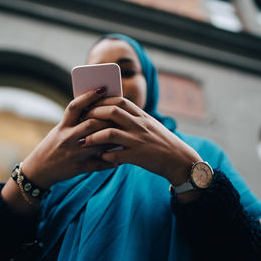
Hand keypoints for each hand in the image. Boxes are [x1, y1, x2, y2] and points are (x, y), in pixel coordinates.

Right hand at [20, 87, 115, 189]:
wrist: (39, 169)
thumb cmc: (53, 146)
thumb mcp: (60, 130)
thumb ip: (76, 121)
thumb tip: (98, 109)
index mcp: (62, 126)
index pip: (75, 107)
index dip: (89, 96)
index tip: (103, 88)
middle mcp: (67, 138)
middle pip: (91, 123)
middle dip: (108, 119)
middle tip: (120, 114)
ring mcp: (73, 153)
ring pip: (98, 142)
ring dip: (113, 138)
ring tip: (124, 133)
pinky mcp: (79, 167)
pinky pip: (99, 164)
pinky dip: (110, 161)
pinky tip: (119, 158)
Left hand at [81, 97, 201, 185]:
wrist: (179, 159)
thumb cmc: (161, 142)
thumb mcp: (149, 124)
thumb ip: (133, 117)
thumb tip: (114, 111)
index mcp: (142, 116)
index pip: (120, 101)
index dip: (103, 100)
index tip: (90, 103)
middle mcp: (139, 125)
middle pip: (112, 112)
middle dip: (93, 114)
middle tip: (81, 120)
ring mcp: (138, 141)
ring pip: (110, 134)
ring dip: (93, 137)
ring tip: (82, 142)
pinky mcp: (138, 157)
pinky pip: (116, 155)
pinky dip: (105, 155)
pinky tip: (99, 157)